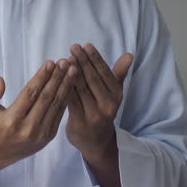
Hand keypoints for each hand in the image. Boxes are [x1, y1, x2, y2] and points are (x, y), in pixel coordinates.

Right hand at [0, 59, 75, 179]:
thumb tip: (0, 80)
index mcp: (12, 120)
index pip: (30, 94)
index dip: (42, 77)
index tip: (50, 63)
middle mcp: (28, 128)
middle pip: (46, 98)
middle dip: (57, 78)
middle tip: (65, 62)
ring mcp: (40, 134)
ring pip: (55, 105)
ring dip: (66, 86)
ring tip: (72, 70)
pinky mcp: (48, 137)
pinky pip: (59, 114)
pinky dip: (66, 98)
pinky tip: (71, 85)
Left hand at [66, 43, 132, 158]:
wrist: (96, 141)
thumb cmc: (102, 110)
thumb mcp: (113, 93)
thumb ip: (118, 74)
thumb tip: (129, 55)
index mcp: (117, 96)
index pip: (105, 73)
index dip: (95, 58)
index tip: (86, 45)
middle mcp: (108, 105)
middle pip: (92, 79)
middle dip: (82, 61)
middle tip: (73, 47)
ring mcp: (94, 115)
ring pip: (80, 89)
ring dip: (71, 72)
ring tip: (64, 59)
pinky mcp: (80, 122)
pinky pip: (70, 100)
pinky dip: (64, 87)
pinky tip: (57, 76)